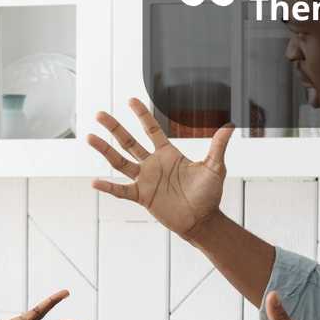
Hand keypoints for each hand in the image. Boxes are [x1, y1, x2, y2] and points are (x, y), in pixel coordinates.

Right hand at [87, 98, 233, 238]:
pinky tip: (95, 182)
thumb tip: (230, 126)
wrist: (202, 220)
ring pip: (120, 162)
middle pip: (128, 142)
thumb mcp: (214, 168)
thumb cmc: (208, 194)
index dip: (141, 115)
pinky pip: (122, 191)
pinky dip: (108, 187)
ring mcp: (145, 180)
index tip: (131, 100)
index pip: (151, 130)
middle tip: (99, 114)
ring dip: (105, 150)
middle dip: (114, 128)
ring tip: (89, 137)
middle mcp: (153, 164)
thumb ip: (217, 147)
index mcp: (168, 154)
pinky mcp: (142, 196)